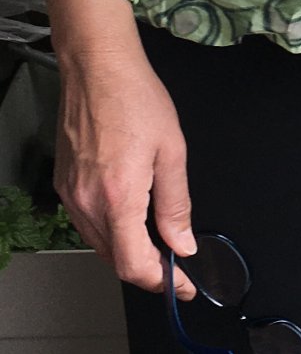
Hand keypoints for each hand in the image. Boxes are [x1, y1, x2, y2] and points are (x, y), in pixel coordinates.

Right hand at [54, 49, 197, 297]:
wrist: (98, 68)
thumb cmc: (136, 99)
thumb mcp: (172, 150)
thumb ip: (176, 203)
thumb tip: (182, 243)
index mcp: (119, 198)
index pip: (135, 264)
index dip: (162, 281)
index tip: (183, 284)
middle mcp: (88, 203)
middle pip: (116, 260)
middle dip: (148, 269)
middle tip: (176, 264)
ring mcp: (71, 195)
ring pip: (100, 244)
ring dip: (128, 251)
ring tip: (157, 242)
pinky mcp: (63, 184)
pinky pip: (87, 222)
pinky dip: (110, 230)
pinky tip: (130, 216)